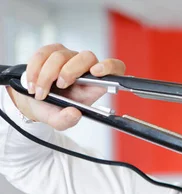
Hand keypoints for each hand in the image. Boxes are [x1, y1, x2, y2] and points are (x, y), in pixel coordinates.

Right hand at [7, 43, 125, 130]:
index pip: (115, 68)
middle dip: (70, 71)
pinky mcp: (52, 51)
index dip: (110, 67)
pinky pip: (43, 53)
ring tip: (40, 92)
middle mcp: (85, 68)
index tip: (96, 72)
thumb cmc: (53, 109)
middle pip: (87, 57)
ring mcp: (69, 57)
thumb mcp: (60, 121)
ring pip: (61, 56)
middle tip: (60, 86)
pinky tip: (32, 83)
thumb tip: (74, 113)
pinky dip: (35, 70)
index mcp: (95, 84)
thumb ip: (67, 120)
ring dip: (46, 75)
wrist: (33, 101)